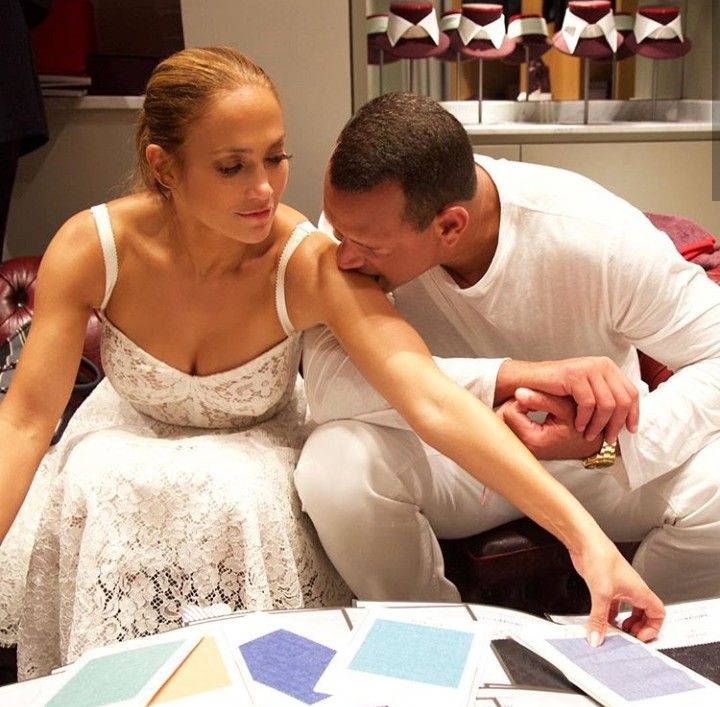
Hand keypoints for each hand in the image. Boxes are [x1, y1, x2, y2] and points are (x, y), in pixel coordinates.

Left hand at [497, 388, 601, 459]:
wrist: (589, 446)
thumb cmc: (582, 429)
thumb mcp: (566, 410)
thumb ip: (542, 400)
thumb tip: (518, 391)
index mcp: (533, 440)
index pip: (510, 412)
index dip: (522, 400)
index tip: (536, 398)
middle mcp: (523, 447)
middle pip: (502, 418)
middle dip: (515, 405)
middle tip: (533, 401)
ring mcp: (521, 448)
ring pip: (503, 422)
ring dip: (514, 410)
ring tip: (533, 406)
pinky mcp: (521, 445)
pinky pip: (508, 427)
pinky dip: (516, 417)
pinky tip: (530, 412)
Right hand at [498, 357, 638, 443]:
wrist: (528, 380)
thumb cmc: (556, 388)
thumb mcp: (587, 389)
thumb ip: (605, 395)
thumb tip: (627, 417)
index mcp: (607, 367)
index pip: (631, 392)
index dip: (633, 414)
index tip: (629, 431)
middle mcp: (601, 364)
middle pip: (623, 400)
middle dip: (616, 423)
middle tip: (607, 438)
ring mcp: (587, 368)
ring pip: (607, 404)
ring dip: (599, 424)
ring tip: (589, 434)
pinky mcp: (574, 375)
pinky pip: (588, 403)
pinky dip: (584, 418)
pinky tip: (577, 425)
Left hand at [569, 535, 664, 645]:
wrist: (585, 542)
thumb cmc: (600, 557)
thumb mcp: (601, 593)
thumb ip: (598, 619)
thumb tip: (597, 638)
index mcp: (639, 591)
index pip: (658, 613)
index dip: (653, 628)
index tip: (640, 636)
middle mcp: (632, 589)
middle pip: (644, 613)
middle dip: (639, 627)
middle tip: (628, 636)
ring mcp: (619, 587)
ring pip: (628, 609)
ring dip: (623, 621)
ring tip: (614, 630)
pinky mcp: (605, 585)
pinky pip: (613, 604)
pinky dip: (609, 613)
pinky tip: (600, 618)